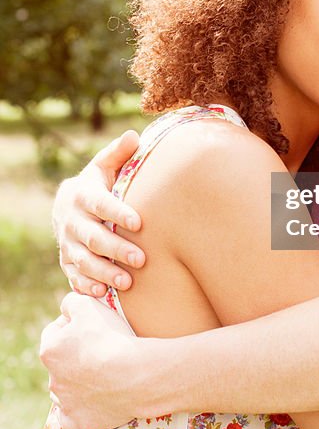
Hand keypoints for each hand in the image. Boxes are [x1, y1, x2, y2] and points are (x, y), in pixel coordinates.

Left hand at [40, 292, 139, 428]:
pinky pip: (74, 416)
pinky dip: (84, 408)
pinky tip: (99, 399)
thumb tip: (67, 307)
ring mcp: (64, 404)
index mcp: (50, 351)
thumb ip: (72, 302)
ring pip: (67, 389)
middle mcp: (52, 379)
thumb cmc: (110, 337)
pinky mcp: (77, 423)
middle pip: (61, 362)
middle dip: (76, 355)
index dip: (72, 325)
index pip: (53, 332)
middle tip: (102, 350)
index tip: (92, 326)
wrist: (134, 375)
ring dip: (79, 382)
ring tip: (105, 374)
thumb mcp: (89, 305)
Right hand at [53, 131, 144, 295]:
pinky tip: (102, 292)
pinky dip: (86, 285)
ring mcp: (67, 243)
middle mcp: (71, 220)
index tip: (139, 222)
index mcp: (82, 194)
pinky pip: (73, 276)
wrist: (70, 206)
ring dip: (104, 272)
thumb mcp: (106, 166)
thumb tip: (134, 135)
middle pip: (92, 237)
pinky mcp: (67, 262)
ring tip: (127, 282)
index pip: (100, 204)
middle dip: (115, 249)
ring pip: (83, 260)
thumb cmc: (99, 183)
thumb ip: (119, 153)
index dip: (117, 213)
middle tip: (140, 258)